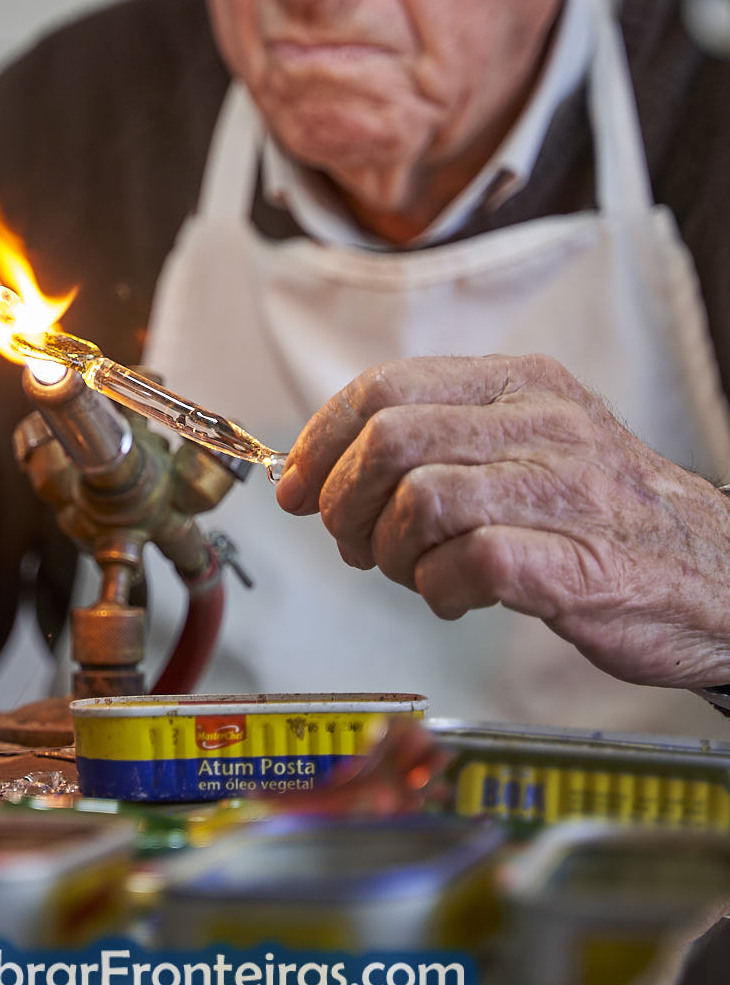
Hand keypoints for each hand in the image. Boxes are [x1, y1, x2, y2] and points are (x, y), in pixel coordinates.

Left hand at [275, 352, 729, 690]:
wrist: (721, 575)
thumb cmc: (610, 515)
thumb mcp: (533, 442)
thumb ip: (445, 439)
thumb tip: (330, 465)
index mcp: (519, 385)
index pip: (383, 386)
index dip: (321, 439)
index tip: (297, 483)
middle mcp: (541, 425)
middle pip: (389, 439)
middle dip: (344, 499)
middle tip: (352, 540)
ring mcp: (562, 493)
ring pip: (420, 498)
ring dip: (390, 551)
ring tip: (410, 571)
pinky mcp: (577, 565)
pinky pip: (469, 564)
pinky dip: (437, 590)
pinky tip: (453, 598)